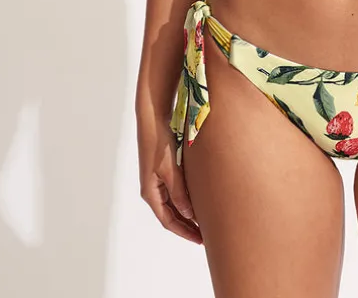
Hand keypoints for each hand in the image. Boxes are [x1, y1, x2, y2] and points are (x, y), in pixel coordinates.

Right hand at [136, 107, 202, 244]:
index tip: (200, 240)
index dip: (184, 232)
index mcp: (150, 193)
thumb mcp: (170, 170)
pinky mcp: (164, 170)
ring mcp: (158, 180)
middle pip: (171, 215)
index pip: (168, 221)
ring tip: (206, 221)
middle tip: (206, 235)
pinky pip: (176, 192)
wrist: (154, 118)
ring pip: (174, 204)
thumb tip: (188, 214)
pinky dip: (187, 200)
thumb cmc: (159, 143)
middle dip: (188, 226)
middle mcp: (153, 189)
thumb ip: (179, 192)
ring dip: (188, 213)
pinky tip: (199, 201)